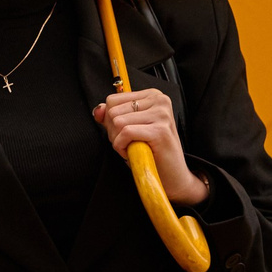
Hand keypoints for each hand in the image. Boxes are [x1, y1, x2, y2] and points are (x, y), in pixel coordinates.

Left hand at [93, 88, 208, 205]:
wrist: (173, 176)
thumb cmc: (151, 152)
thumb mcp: (129, 128)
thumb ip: (112, 117)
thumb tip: (98, 110)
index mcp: (153, 95)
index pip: (112, 100)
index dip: (111, 121)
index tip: (125, 133)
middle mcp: (160, 100)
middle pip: (113, 111)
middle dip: (114, 132)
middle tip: (130, 143)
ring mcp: (162, 114)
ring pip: (117, 122)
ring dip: (118, 141)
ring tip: (134, 148)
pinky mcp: (160, 130)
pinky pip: (125, 133)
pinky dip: (122, 147)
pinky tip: (133, 152)